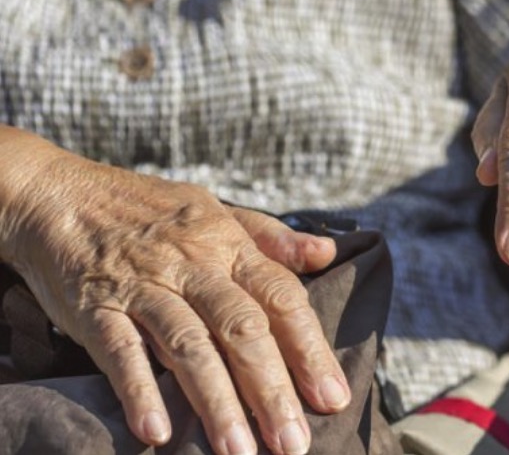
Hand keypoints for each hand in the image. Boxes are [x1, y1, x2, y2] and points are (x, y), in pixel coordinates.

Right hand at [0, 139, 348, 454]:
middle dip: (271, 390)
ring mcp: (143, 286)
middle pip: (242, 330)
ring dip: (216, 403)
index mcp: (228, 246)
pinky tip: (156, 431)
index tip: (332, 396)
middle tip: (293, 442)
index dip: (310, 349)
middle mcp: (192, 266)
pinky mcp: (96, 307)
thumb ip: (272, 237)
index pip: (281, 298)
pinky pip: (121, 351)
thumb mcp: (217, 209)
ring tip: (239, 450)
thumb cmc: (148, 209)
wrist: (61, 194)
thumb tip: (326, 254)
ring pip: (189, 346)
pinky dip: (139, 390)